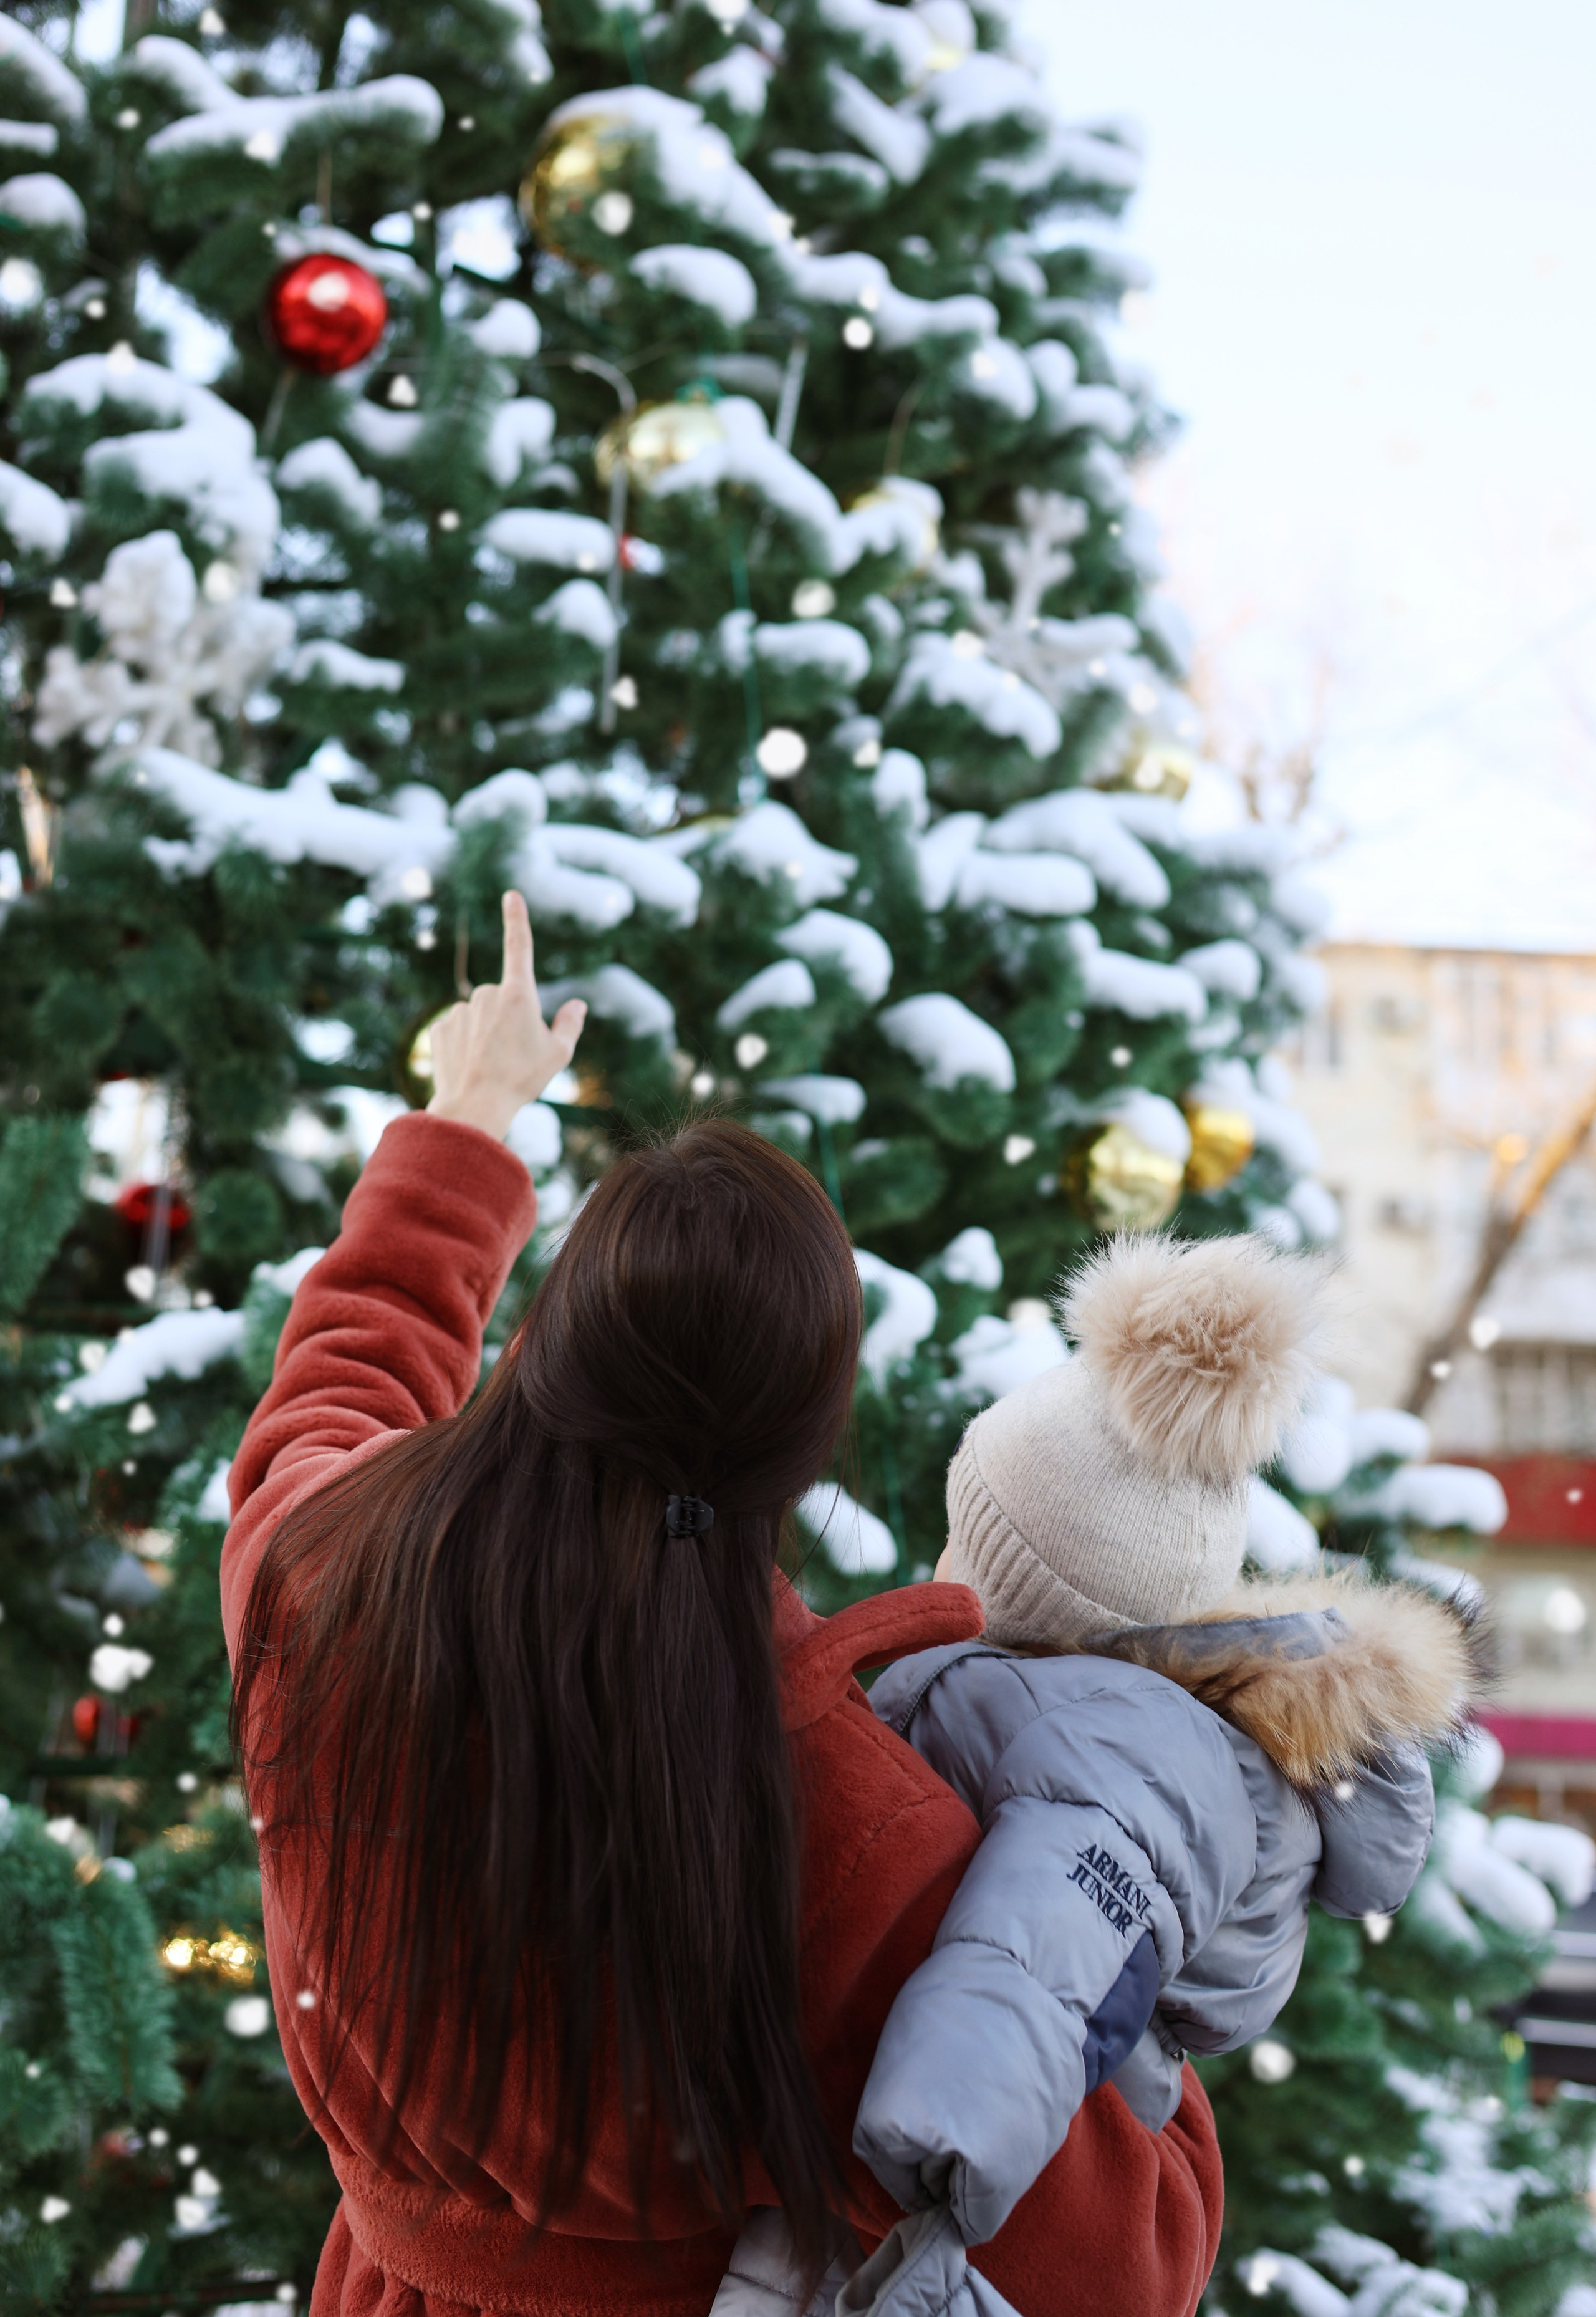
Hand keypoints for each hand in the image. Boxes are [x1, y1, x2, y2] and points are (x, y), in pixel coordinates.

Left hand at [426, 891, 585, 1141]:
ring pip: (478, 1017)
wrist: (474, 1107)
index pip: (518, 947)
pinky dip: (465, 1045)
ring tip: (491, 1066)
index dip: (516, 919)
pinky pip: (457, 1031)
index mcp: (518, 995)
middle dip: (509, 1020)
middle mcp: (486, 995)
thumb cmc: (521, 1080)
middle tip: (514, 1055)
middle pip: (503, 1000)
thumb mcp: (558, 1055)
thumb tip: (577, 1005)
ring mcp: (459, 1011)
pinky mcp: (439, 1028)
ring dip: (486, 1034)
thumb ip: (570, 1025)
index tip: (511, 895)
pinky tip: (469, 1067)